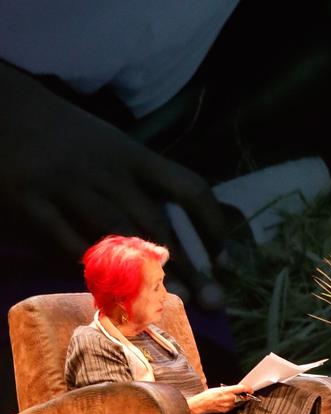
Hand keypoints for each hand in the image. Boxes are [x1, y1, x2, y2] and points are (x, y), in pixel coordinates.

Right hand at [0, 65, 239, 308]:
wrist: (10, 110)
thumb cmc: (70, 136)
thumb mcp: (114, 146)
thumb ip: (143, 181)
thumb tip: (183, 226)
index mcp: (134, 156)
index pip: (187, 188)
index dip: (211, 222)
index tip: (225, 256)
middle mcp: (107, 172)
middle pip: (156, 222)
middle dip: (187, 264)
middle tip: (211, 299)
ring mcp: (68, 187)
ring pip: (114, 234)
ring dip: (142, 273)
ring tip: (165, 303)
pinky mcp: (32, 202)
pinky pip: (64, 239)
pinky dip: (86, 264)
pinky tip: (104, 287)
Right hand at [187, 385, 251, 413]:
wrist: (201, 405)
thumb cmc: (207, 396)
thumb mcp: (218, 389)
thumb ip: (228, 389)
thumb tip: (235, 389)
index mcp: (227, 391)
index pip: (242, 389)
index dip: (248, 389)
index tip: (251, 390)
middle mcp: (229, 398)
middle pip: (243, 397)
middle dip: (245, 395)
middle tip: (246, 394)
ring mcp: (228, 405)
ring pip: (238, 402)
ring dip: (239, 400)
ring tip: (232, 397)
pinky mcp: (226, 410)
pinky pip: (233, 407)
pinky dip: (233, 404)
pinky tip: (227, 402)